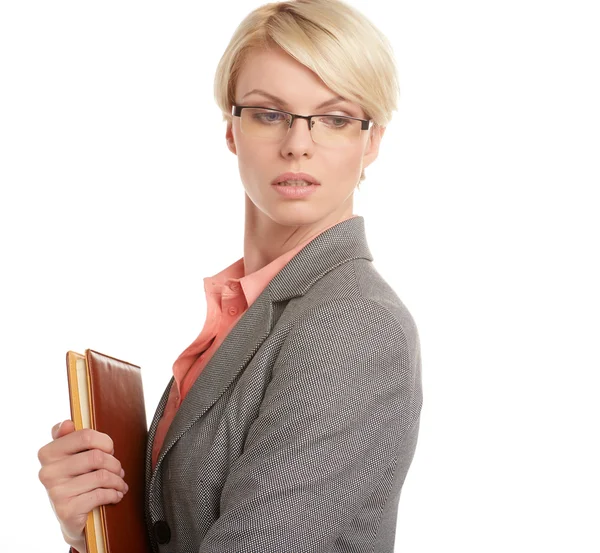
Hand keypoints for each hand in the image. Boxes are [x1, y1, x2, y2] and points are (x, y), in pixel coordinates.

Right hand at [38, 420, 128, 548]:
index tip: (109, 450)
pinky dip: (114, 494)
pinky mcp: (66, 510)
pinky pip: (101, 494)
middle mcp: (48, 472)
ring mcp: (56, 492)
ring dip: (117, 480)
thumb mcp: (71, 456)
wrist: (72, 518)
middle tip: (119, 470)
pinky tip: (116, 495)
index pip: (85, 435)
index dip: (104, 442)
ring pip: (102, 476)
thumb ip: (68, 436)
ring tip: (119, 483)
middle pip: (97, 456)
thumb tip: (66, 423)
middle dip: (114, 463)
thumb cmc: (76, 480)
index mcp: (48, 453)